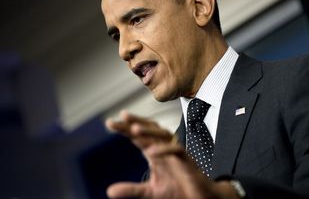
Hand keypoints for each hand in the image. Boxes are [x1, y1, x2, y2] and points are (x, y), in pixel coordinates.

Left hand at [104, 110, 239, 198]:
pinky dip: (164, 150)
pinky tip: (151, 152)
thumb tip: (108, 191)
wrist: (200, 198)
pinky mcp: (187, 161)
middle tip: (121, 117)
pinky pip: (176, 150)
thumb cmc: (178, 190)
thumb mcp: (150, 191)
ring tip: (134, 130)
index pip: (139, 136)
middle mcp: (165, 148)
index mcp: (155, 152)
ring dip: (149, 131)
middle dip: (136, 122)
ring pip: (164, 135)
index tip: (110, 122)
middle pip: (151, 129)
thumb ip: (131, 189)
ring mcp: (176, 153)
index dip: (126, 128)